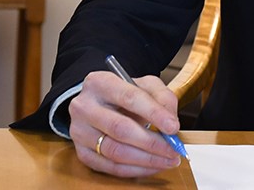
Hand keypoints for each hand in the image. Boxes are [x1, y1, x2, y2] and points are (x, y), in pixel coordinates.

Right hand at [66, 70, 183, 177]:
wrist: (100, 105)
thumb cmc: (124, 96)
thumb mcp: (145, 86)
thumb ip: (162, 98)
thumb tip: (171, 123)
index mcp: (99, 83)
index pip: (129, 98)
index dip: (154, 114)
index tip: (173, 127)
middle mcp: (84, 106)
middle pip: (120, 128)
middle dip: (152, 142)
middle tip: (173, 149)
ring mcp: (79, 131)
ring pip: (115, 151)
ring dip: (146, 160)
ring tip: (167, 160)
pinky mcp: (81, 152)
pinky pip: (110, 167)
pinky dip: (135, 170)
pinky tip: (152, 166)